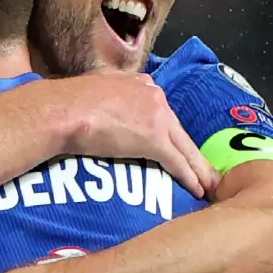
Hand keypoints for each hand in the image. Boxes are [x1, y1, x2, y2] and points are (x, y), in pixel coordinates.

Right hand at [50, 71, 219, 198]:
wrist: (62, 111)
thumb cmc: (66, 102)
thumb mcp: (93, 88)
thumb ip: (108, 95)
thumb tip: (102, 106)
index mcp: (140, 83)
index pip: (161, 111)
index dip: (169, 131)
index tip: (174, 145)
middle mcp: (154, 96)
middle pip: (178, 130)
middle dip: (192, 152)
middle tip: (206, 169)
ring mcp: (156, 117)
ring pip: (184, 147)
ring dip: (198, 168)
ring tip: (209, 184)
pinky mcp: (154, 139)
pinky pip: (177, 162)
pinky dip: (189, 177)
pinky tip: (197, 189)